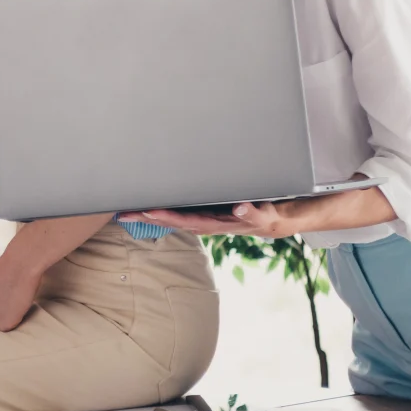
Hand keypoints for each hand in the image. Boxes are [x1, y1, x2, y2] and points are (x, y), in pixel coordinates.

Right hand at [118, 200, 303, 238]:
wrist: (281, 219)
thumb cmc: (250, 208)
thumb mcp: (225, 200)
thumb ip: (206, 198)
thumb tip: (181, 187)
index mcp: (206, 218)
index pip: (174, 217)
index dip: (150, 216)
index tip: (129, 212)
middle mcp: (216, 223)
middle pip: (181, 222)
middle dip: (156, 218)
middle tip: (134, 212)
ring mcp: (236, 221)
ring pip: (205, 222)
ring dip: (185, 220)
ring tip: (161, 212)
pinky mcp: (259, 217)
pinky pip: (252, 213)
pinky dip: (246, 210)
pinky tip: (239, 205)